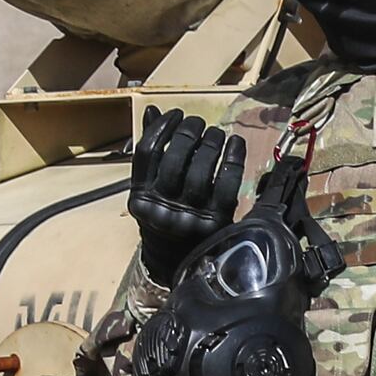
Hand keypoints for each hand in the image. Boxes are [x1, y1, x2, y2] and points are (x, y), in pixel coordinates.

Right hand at [129, 107, 245, 277]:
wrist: (178, 265)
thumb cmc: (165, 218)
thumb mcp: (151, 191)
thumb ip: (151, 155)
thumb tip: (152, 110)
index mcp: (140, 198)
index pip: (148, 152)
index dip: (163, 126)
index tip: (176, 114)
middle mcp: (162, 208)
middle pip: (175, 156)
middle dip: (190, 131)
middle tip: (199, 123)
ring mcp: (189, 216)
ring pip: (201, 168)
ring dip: (211, 141)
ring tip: (215, 133)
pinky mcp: (215, 222)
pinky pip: (226, 183)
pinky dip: (233, 158)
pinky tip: (235, 143)